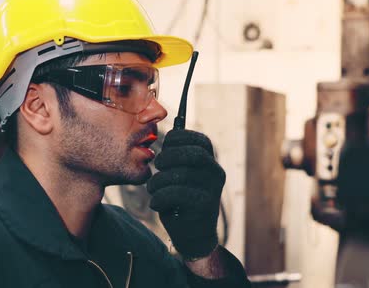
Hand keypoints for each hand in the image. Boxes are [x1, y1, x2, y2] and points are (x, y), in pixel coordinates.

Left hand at [147, 129, 224, 259]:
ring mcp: (213, 190)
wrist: (192, 236)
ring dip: (159, 180)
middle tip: (157, 166)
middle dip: (169, 157)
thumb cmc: (180, 201)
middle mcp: (216, 173)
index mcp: (210, 162)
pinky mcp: (205, 206)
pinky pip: (178, 193)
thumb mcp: (179, 175)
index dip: (181, 138)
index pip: (201, 141)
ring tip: (152, 188)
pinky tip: (156, 203)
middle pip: (194, 154)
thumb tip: (166, 133)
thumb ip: (176, 157)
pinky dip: (160, 197)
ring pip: (181, 175)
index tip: (165, 145)